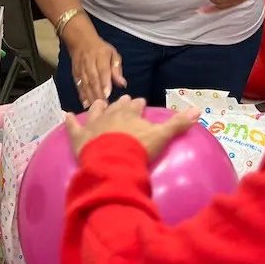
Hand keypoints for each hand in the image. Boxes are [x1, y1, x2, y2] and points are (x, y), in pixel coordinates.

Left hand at [64, 96, 198, 159]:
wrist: (113, 163)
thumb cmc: (138, 149)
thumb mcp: (161, 136)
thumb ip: (178, 124)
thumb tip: (198, 110)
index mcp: (130, 114)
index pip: (136, 106)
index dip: (138, 104)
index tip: (140, 102)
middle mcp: (111, 115)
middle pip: (116, 106)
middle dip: (120, 103)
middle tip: (123, 100)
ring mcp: (94, 125)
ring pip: (95, 112)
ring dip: (97, 107)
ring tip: (98, 103)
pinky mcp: (79, 137)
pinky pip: (72, 126)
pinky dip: (69, 121)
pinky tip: (66, 115)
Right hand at [70, 36, 124, 105]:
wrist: (80, 41)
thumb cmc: (101, 49)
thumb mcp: (113, 54)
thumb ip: (117, 69)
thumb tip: (122, 83)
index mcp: (101, 56)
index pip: (103, 70)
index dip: (104, 82)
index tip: (108, 94)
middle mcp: (89, 62)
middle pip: (93, 79)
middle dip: (98, 93)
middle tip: (103, 106)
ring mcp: (81, 68)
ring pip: (85, 84)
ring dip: (90, 96)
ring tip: (95, 108)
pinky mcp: (75, 73)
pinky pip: (78, 85)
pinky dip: (81, 95)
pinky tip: (85, 104)